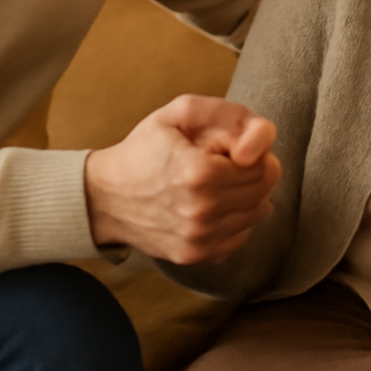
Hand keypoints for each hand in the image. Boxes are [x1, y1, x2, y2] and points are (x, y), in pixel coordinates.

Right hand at [84, 94, 280, 264]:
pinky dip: (232, 221)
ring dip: (244, 198)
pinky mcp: (195, 256)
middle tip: (221, 166)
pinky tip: (209, 207)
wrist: (106, 196)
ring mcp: (198, 239)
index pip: (264, 167)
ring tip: (215, 186)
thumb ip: (231, 117)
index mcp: (200, 173)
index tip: (226, 150)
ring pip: (256, 215)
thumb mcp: (181, 113)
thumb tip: (258, 151)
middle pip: (263, 192)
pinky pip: (240, 237)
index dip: (249, 153)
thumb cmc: (146, 149)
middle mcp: (202, 211)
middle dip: (250, 174)